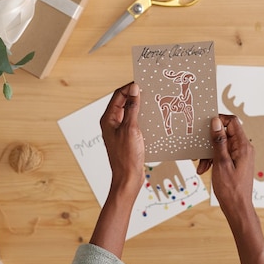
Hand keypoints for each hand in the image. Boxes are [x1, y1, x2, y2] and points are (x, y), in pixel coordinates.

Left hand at [91, 82, 143, 257]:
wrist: (128, 180)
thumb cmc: (126, 157)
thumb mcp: (131, 129)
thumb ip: (132, 108)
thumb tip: (134, 88)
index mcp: (108, 119)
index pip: (118, 95)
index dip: (130, 87)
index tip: (144, 82)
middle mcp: (112, 123)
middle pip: (124, 102)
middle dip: (137, 95)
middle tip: (152, 90)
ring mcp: (120, 131)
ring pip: (131, 112)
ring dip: (142, 107)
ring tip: (155, 102)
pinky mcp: (127, 138)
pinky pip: (135, 122)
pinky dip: (144, 118)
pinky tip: (155, 119)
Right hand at [197, 115, 254, 214]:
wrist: (237, 208)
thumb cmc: (231, 189)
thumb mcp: (221, 163)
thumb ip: (219, 141)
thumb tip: (216, 122)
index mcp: (243, 146)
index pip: (232, 122)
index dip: (218, 120)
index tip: (205, 126)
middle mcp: (244, 148)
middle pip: (225, 133)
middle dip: (210, 141)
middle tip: (199, 151)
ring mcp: (240, 155)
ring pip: (221, 144)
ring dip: (209, 153)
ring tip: (201, 166)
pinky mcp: (236, 161)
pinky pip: (222, 154)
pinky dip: (212, 159)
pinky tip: (204, 169)